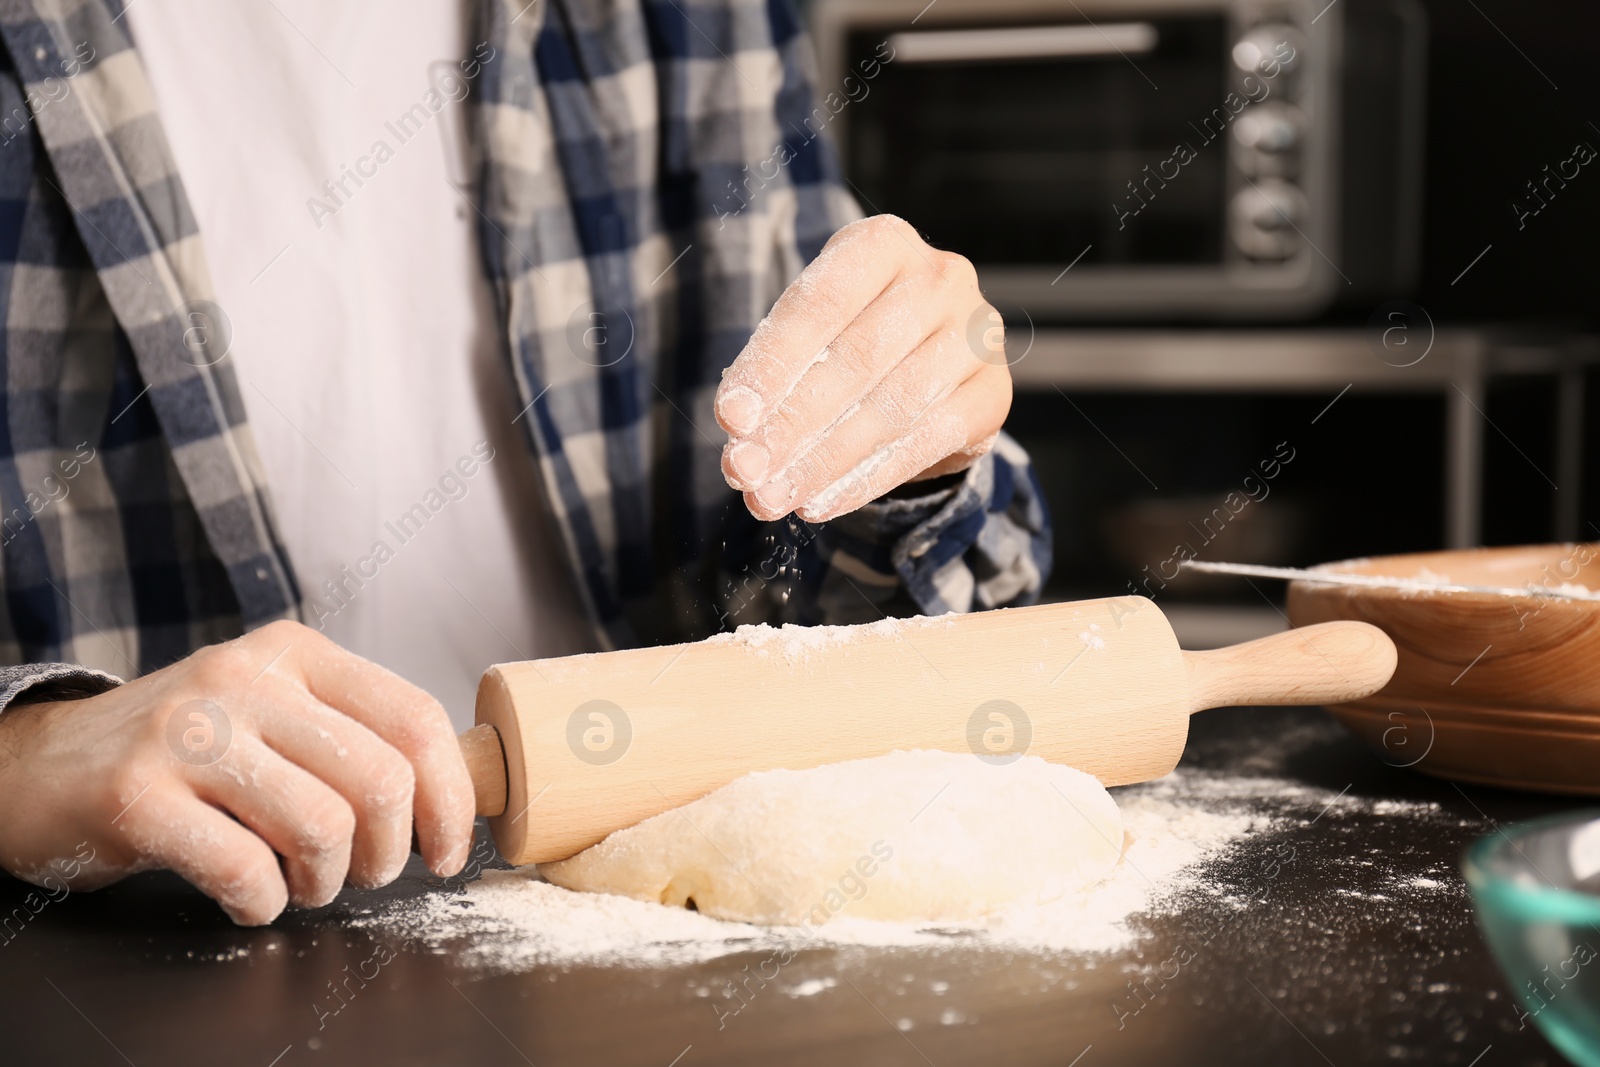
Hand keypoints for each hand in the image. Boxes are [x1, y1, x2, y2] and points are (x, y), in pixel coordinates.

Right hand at [0, 621, 474, 924]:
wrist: (46, 766)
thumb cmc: (188, 753)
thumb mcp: (275, 714)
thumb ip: (354, 735)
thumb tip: (454, 796)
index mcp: (297, 653)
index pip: (415, 718)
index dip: (451, 798)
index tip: (449, 849)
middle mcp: (245, 678)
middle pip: (381, 779)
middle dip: (390, 853)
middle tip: (363, 873)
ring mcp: (188, 733)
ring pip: (323, 826)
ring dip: (326, 883)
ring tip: (301, 883)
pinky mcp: (136, 794)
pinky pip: (245, 870)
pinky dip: (263, 903)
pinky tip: (249, 895)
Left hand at [714, 215, 1010, 521]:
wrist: (931, 363)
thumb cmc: (852, 338)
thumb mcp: (811, 337)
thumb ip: (776, 379)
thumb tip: (740, 442)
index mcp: (882, 243)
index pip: (820, 304)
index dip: (772, 364)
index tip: (730, 418)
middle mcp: (940, 278)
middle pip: (857, 359)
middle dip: (793, 423)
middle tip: (745, 471)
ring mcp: (977, 334)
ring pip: (893, 406)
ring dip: (824, 460)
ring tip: (774, 496)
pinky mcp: (993, 392)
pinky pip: (928, 440)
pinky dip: (868, 478)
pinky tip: (822, 501)